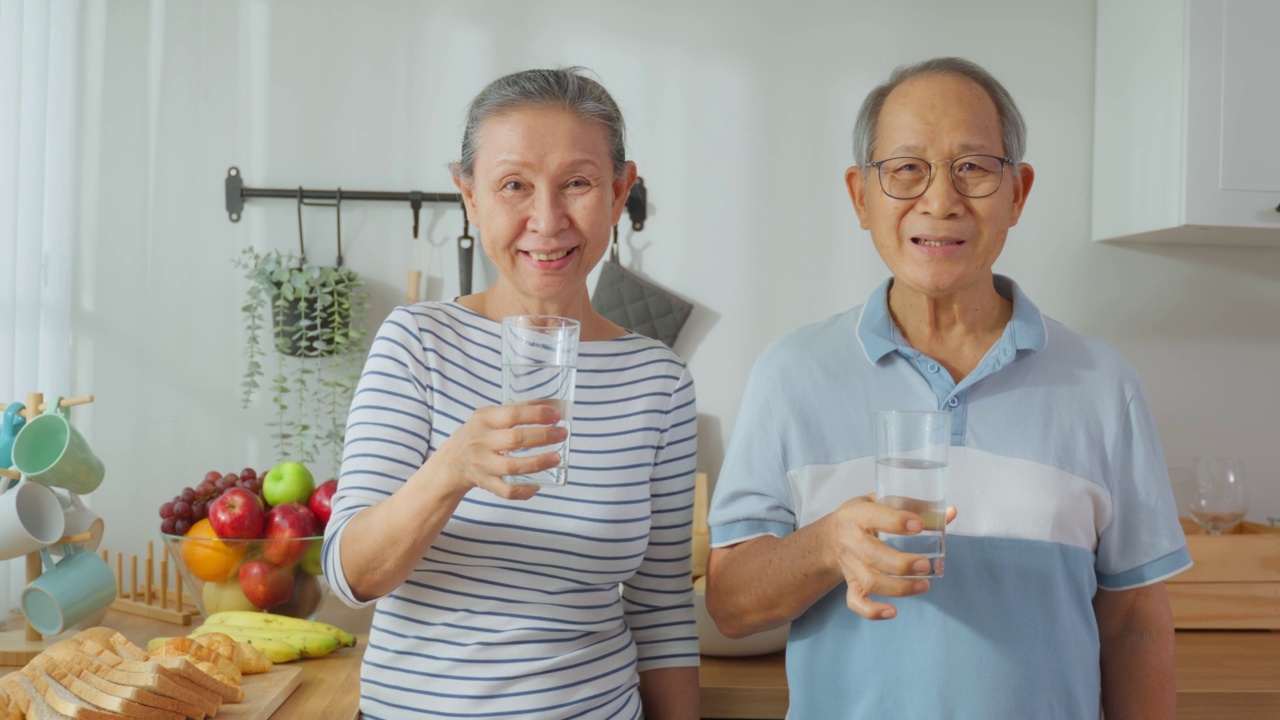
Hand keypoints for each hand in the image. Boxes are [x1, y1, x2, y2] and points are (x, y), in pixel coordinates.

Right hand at [426, 403, 567, 500]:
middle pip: (516, 440)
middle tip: (562, 434)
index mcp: (484, 421)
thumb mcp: (487, 416)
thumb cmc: (476, 435)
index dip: (536, 414)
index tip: (556, 415)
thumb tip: (548, 407)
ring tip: (556, 458)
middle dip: (543, 436)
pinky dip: (524, 491)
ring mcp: (484, 465)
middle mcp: (482, 442)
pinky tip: (538, 485)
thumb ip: (512, 411)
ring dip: (538, 462)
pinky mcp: (486, 484)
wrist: (451, 463)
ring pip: (513, 467)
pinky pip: (507, 491)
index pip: (512, 414)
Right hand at [827, 494, 957, 620]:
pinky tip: (893, 612)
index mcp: (855, 514)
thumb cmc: (865, 516)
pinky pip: (856, 602)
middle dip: (901, 564)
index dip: (896, 521)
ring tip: (924, 585)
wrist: (832, 536)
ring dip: (898, 587)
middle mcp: (849, 540)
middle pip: (871, 555)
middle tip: (926, 565)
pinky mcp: (850, 583)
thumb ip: (915, 507)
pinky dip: (872, 611)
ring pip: (869, 581)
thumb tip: (952, 514)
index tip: (919, 526)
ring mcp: (849, 564)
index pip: (872, 516)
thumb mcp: (882, 501)